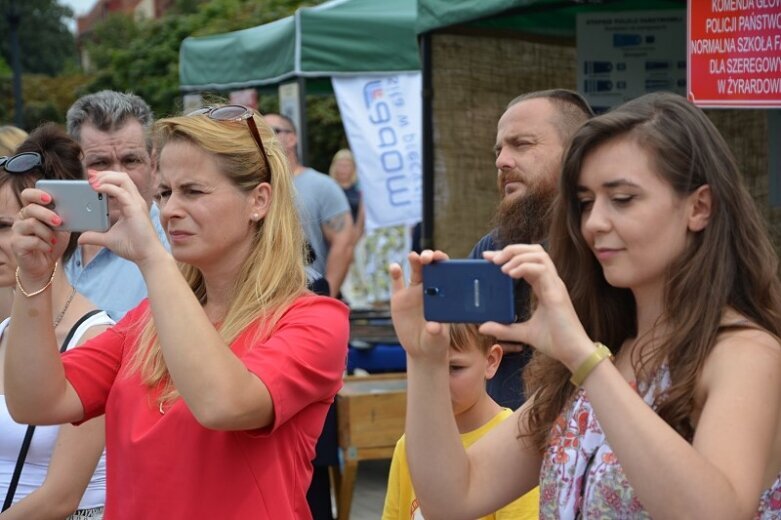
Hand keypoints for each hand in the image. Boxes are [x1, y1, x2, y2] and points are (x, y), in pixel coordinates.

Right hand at [12, 189, 70, 282]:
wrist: (45, 264)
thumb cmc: (53, 243)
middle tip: (59, 221)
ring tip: (54, 240)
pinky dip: (44, 245)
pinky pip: (31, 240)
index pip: (28, 195)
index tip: (50, 198)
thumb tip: (78, 208)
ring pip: (31, 224)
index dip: (37, 194)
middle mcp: (22, 218)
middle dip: (47, 214)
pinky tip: (49, 248)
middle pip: (31, 208)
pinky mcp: (16, 244)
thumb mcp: (62, 228)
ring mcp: (18, 231)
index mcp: (32, 210)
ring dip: (47, 232)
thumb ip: (64, 217)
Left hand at [78, 170, 166, 265]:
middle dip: (105, 174)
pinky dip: (107, 187)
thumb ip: (94, 236)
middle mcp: (135, 201)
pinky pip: (121, 192)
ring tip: (92, 181)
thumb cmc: (133, 247)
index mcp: (131, 205)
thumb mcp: (108, 239)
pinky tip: (97, 189)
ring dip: (106, 177)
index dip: (106, 178)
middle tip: (90, 176)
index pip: (120, 184)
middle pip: (122, 177)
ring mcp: (136, 203)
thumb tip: (80, 238)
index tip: (91, 179)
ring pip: (123, 179)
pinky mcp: (135, 208)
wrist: (146, 256)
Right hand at [389, 250, 450, 361]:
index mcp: (442, 294)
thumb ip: (437, 332)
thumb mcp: (438, 339)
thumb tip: (433, 326)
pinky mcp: (399, 299)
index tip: (440, 258)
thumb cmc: (435, 342)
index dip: (442, 261)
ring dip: (414, 261)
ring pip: (415, 271)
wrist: (421, 350)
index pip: (444, 272)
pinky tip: (395, 267)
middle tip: (426, 257)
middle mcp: (428, 289)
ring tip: (413, 256)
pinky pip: (397, 283)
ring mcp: (413, 292)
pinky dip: (395, 274)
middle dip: (428, 258)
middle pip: (429, 267)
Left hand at [479, 245, 592, 369]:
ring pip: (539, 254)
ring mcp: (555, 285)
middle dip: (512, 249)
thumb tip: (482, 327)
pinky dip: (524, 267)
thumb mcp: (523, 333)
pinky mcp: (556, 293)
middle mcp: (550, 281)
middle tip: (493, 259)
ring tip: (501, 267)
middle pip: (534, 250)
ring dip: (517, 256)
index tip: (489, 257)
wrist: (573, 353)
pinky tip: (511, 274)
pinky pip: (541, 269)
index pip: (527, 260)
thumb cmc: (555, 341)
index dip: (509, 254)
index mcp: (544, 286)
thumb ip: (504, 329)